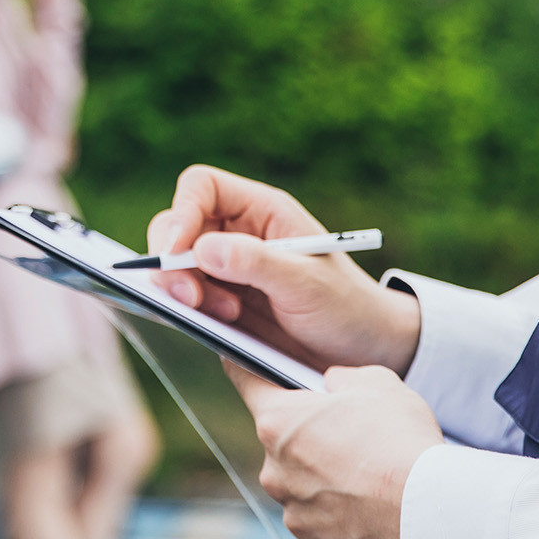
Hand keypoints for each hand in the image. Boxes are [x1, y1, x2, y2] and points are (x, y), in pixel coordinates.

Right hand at [145, 166, 420, 374]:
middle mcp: (238, 233)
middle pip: (176, 227)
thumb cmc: (345, 307)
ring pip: (175, 266)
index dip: (182, 212)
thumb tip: (201, 248)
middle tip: (191, 297)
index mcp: (262, 210)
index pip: (201, 188)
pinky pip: (186, 297)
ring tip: (227, 316)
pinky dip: (188, 312)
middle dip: (174, 262)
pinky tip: (215, 326)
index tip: (176, 252)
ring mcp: (226, 268)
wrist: (363, 350)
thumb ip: (257, 263)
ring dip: (185, 291)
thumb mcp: (307, 284)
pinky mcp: (220, 301)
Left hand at [226, 361, 442, 538]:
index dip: (245, 367)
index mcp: (278, 422)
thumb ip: (340, 378)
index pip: (245, 381)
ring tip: (368, 475)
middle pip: (281, 442)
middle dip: (307, 436)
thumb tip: (330, 385)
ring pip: (301, 486)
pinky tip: (371, 506)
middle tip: (350, 434)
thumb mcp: (376, 381)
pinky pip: (323, 523)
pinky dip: (342, 515)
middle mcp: (274, 471)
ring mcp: (293, 513)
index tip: (239, 359)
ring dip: (324, 479)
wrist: (429, 508)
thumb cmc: (401, 438)